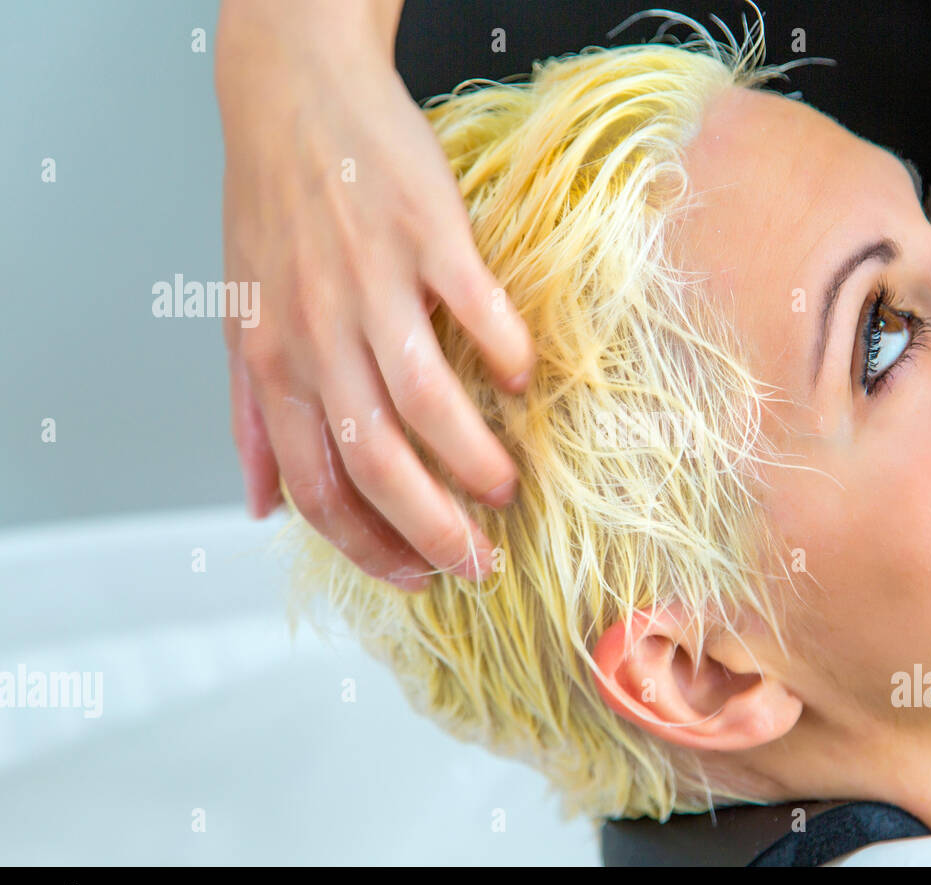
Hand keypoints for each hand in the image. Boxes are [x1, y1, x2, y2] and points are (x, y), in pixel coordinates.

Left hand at [216, 0, 533, 587]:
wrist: (291, 95)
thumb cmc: (271, 211)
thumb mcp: (240, 322)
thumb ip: (250, 418)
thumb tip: (259, 508)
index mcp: (274, 365)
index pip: (318, 488)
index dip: (368, 549)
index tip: (415, 577)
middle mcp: (318, 335)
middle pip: (377, 464)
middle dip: (433, 531)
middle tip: (479, 560)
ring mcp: (374, 285)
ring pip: (426, 403)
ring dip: (475, 461)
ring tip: (506, 485)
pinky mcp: (428, 235)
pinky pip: (477, 310)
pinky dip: (507, 355)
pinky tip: (524, 378)